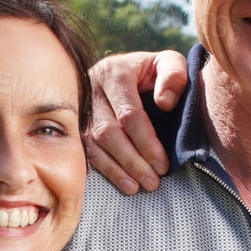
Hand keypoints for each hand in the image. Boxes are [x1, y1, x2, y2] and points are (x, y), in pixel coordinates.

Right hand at [85, 49, 188, 193]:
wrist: (126, 70)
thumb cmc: (152, 71)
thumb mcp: (168, 63)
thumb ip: (174, 75)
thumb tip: (165, 103)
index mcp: (115, 72)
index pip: (129, 113)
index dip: (146, 142)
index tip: (163, 164)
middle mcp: (92, 89)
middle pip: (108, 132)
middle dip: (132, 161)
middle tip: (152, 181)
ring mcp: (80, 107)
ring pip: (94, 144)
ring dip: (117, 169)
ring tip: (137, 187)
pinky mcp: (76, 123)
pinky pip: (85, 150)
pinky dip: (104, 169)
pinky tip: (121, 182)